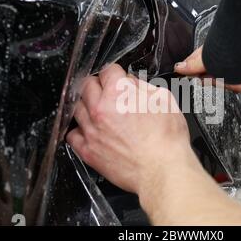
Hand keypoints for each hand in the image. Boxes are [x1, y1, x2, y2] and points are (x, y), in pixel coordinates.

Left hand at [66, 64, 200, 194]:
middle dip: (98, 85)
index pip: (108, 70)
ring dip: (87, 105)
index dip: (115, 73)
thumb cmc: (167, 140)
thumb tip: (132, 83)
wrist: (162, 170)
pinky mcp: (88, 150)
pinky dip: (79, 130)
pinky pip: (72, 134)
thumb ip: (143, 86)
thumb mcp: (164, 100)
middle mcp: (101, 108)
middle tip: (107, 92)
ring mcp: (91, 130)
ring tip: (99, 110)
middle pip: (86, 85)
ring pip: (77, 107)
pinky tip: (90, 130)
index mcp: (119, 92)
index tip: (117, 78)